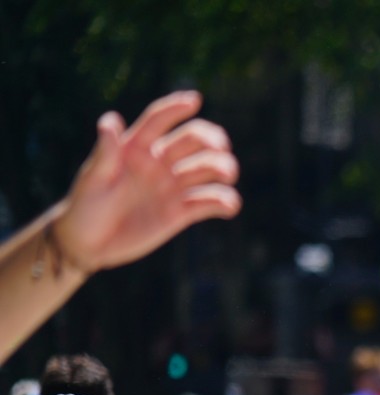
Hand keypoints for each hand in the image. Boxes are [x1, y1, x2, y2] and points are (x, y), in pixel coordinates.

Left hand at [53, 92, 240, 273]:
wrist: (90, 243)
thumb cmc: (85, 206)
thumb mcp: (92, 179)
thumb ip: (105, 152)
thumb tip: (111, 121)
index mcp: (135, 147)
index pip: (159, 120)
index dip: (176, 108)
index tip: (195, 100)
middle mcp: (159, 163)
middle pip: (192, 141)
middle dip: (211, 140)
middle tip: (221, 147)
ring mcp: (172, 187)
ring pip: (207, 169)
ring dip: (223, 168)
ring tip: (227, 174)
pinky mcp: (182, 212)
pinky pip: (209, 203)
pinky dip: (224, 202)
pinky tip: (229, 206)